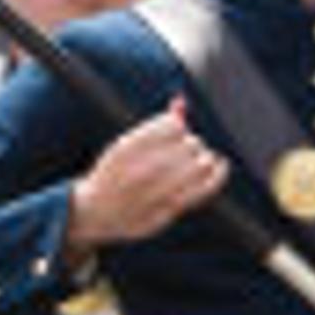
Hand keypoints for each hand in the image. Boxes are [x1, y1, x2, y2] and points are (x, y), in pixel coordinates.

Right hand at [62, 98, 228, 262]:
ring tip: (198, 161)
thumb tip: (181, 102)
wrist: (95, 213)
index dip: (177, 127)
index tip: (172, 135)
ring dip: (203, 159)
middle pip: (188, 145)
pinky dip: (217, 174)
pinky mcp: (167, 210)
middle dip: (190, 145)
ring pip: (198, 165)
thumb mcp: (127, 143)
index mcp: (127, 148)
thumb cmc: (115, 172)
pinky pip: (202, 190)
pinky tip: (220, 165)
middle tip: (184, 152)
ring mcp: (153, 193)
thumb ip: (156, 124)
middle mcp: (139, 171)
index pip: (172, 126)